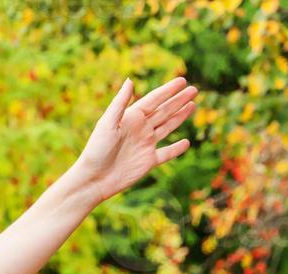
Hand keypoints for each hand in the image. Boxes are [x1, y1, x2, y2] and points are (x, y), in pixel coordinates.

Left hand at [69, 75, 196, 205]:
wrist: (93, 179)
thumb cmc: (97, 150)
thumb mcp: (107, 123)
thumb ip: (120, 103)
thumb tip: (130, 80)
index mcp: (131, 118)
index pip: (153, 100)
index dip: (168, 90)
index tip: (182, 80)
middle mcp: (140, 129)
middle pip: (164, 111)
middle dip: (178, 100)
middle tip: (194, 89)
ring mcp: (145, 145)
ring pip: (167, 127)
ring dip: (180, 116)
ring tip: (192, 105)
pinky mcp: (148, 161)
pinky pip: (166, 153)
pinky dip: (176, 149)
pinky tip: (186, 142)